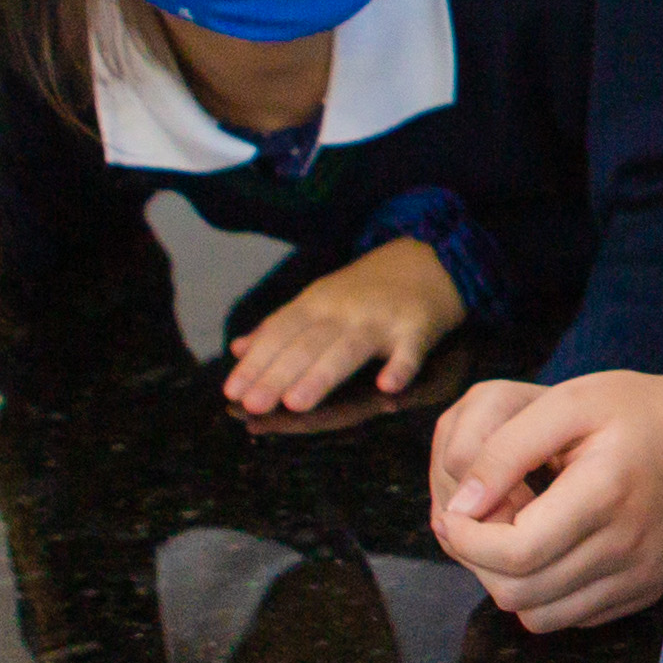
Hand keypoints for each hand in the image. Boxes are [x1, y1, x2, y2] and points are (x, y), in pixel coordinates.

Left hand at [223, 236, 465, 416]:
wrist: (430, 257)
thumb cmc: (368, 288)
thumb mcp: (320, 298)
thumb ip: (281, 325)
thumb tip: (239, 349)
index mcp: (317, 302)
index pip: (280, 333)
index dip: (256, 362)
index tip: (232, 391)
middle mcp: (344, 310)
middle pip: (308, 344)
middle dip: (278, 374)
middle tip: (253, 405)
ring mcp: (382, 319)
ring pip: (348, 349)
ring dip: (322, 375)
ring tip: (296, 403)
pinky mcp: (418, 328)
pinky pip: (410, 350)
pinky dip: (401, 367)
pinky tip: (387, 386)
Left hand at [427, 367, 662, 630]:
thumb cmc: (637, 411)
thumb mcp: (568, 402)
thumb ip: (505, 449)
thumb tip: (462, 507)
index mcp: (606, 492)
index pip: (514, 552)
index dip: (466, 539)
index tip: (456, 510)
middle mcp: (628, 546)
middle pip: (517, 592)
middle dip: (480, 560)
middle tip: (484, 518)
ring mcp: (640, 575)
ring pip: (538, 616)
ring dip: (509, 581)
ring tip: (515, 533)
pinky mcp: (644, 590)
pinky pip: (571, 617)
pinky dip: (545, 592)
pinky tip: (551, 548)